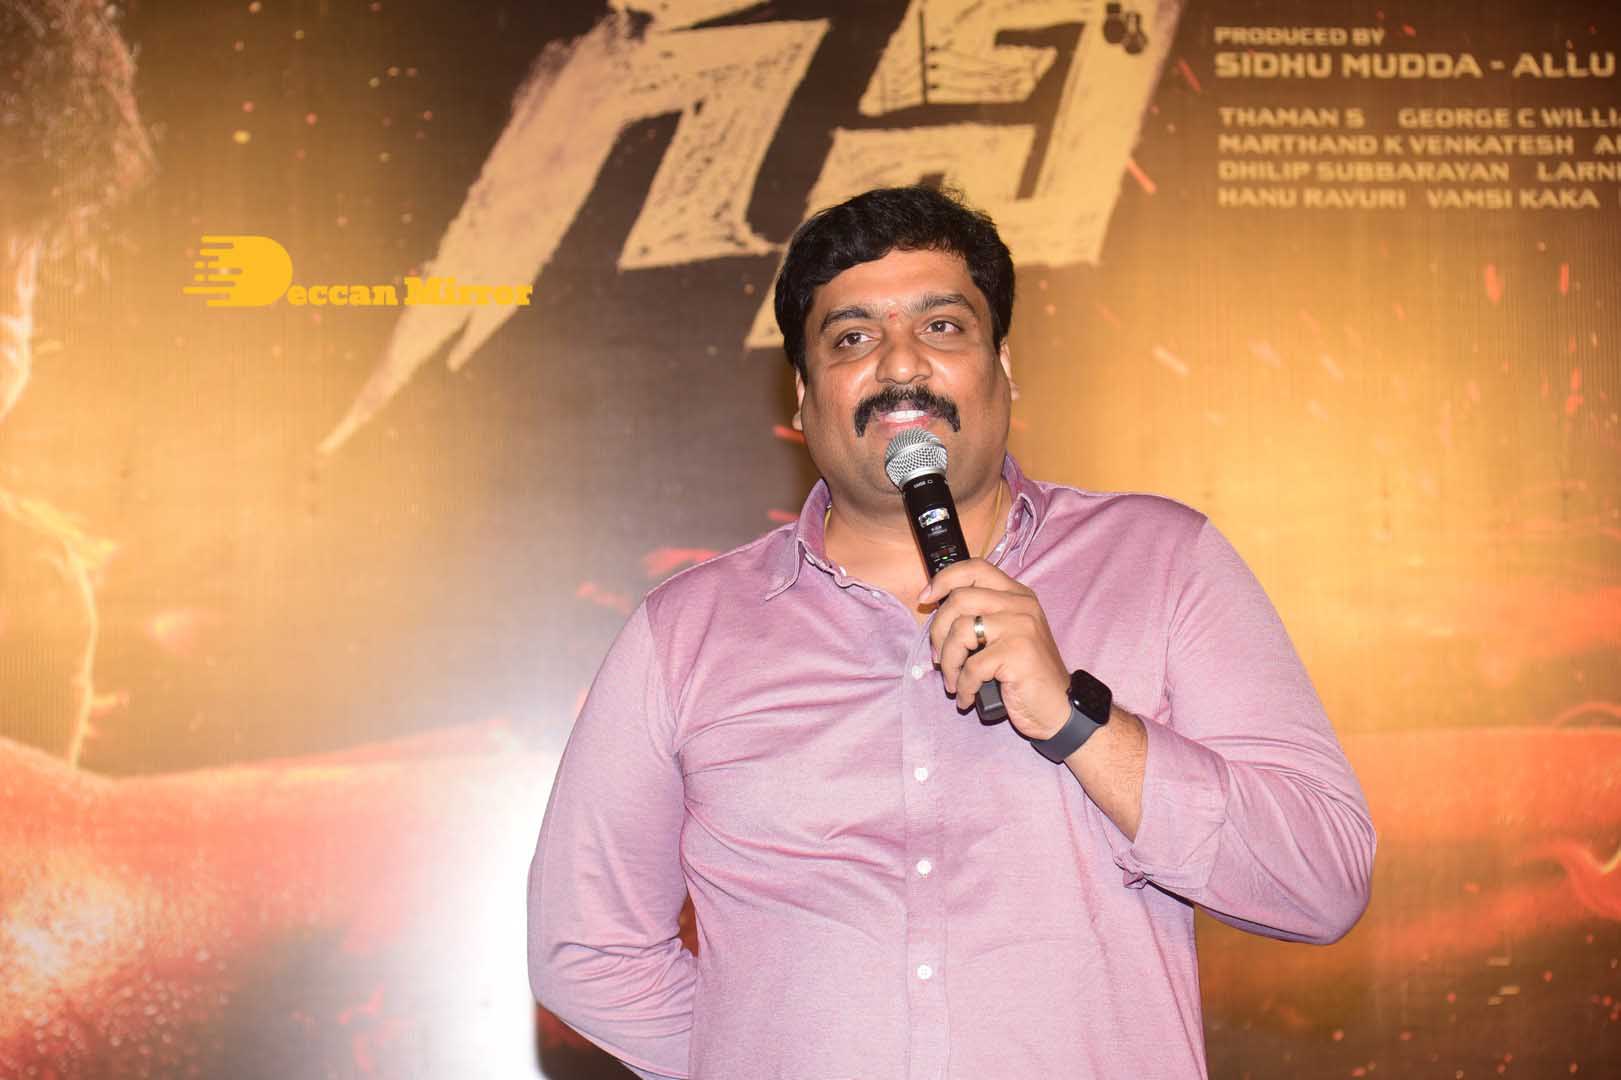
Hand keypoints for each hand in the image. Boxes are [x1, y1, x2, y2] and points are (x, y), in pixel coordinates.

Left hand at [918, 560, 1071, 741]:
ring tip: (953, 682)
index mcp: (1017, 595)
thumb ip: (982, 617)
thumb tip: (936, 611)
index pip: (975, 568)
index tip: (925, 599)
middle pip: (960, 599)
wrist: (1059, 707)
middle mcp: (1021, 605)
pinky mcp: (1017, 653)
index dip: (944, 579)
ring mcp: (1021, 627)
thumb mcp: (1008, 635)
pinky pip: (971, 666)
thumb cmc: (1026, 674)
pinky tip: (967, 697)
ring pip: (960, 631)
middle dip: (937, 632)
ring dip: (948, 662)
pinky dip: (963, 686)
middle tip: (937, 658)